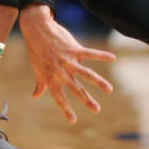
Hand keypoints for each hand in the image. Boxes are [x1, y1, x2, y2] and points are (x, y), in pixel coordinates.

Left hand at [19, 3, 114, 122]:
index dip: (65, 109)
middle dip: (86, 99)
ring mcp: (68, 60)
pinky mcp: (73, 49)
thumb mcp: (37, 68)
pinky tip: (113, 57)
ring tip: (109, 89)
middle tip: (97, 109)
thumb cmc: (36, 50)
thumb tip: (35, 95)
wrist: (36, 28)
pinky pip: (90, 53)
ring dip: (98, 81)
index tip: (73, 120)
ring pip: (85, 73)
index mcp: (51, 78)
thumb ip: (40, 84)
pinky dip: (102, 55)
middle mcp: (60, 71)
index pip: (59, 97)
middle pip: (75, 88)